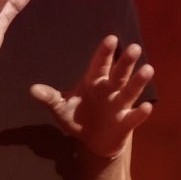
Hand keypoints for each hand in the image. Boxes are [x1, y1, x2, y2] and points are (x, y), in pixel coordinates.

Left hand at [30, 35, 154, 158]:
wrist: (92, 141)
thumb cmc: (77, 117)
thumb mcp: (61, 107)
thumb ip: (49, 97)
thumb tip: (32, 89)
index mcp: (94, 81)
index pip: (100, 64)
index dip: (105, 52)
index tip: (111, 39)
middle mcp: (110, 89)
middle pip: (119, 73)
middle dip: (127, 62)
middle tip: (135, 47)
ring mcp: (120, 105)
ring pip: (131, 90)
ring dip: (139, 81)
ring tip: (148, 70)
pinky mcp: (126, 122)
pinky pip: (134, 117)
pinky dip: (140, 113)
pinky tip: (146, 107)